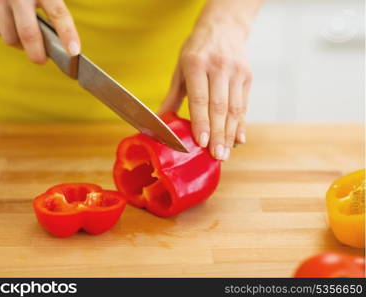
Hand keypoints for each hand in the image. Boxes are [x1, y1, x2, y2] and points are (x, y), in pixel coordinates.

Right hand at [0, 0, 79, 62]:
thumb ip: (52, 13)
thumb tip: (59, 47)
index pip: (58, 14)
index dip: (68, 35)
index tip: (74, 53)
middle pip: (29, 34)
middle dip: (37, 54)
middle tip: (42, 60)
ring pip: (10, 38)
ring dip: (21, 45)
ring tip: (27, 38)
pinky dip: (6, 33)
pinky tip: (10, 23)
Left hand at [160, 0, 258, 160]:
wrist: (224, 26)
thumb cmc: (198, 49)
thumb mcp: (181, 67)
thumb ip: (173, 95)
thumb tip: (162, 120)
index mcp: (197, 64)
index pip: (200, 98)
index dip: (201, 122)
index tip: (202, 142)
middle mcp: (219, 68)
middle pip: (219, 107)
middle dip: (218, 135)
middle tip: (216, 156)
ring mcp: (236, 72)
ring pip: (234, 109)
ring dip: (230, 134)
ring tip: (225, 153)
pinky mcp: (247, 77)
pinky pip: (243, 105)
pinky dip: (241, 124)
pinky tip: (238, 139)